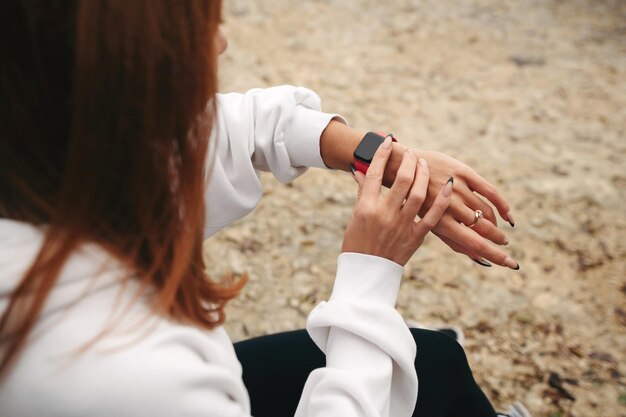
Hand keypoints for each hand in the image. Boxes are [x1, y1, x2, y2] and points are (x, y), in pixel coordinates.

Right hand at [342, 136, 451, 265]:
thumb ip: (363, 193)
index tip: (389, 141)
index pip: (375, 174)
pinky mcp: (415, 237)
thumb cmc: (357, 243)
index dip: (383, 155)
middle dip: (409, 162)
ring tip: (424, 164)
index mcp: (366, 208)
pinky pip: (434, 216)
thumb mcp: (355, 216)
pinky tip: (448, 185)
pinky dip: (443, 199)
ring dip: (424, 175)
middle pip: (402, 180)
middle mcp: (384, 214)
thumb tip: (359, 170)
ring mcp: (401, 226)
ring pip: (419, 194)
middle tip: (412, 154)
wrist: (366, 274)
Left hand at [385, 145, 518, 269]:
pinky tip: (506, 214)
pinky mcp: (463, 173)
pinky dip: (501, 204)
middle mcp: (449, 206)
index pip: (474, 244)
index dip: (495, 255)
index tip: (511, 264)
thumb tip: (478, 259)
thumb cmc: (419, 203)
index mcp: (439, 223)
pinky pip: (490, 191)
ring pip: (487, 212)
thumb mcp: (431, 224)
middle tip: (505, 243)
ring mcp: (457, 189)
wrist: (404, 169)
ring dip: (497, 224)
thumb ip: (454, 241)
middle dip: (498, 239)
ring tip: (500, 230)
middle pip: (484, 228)